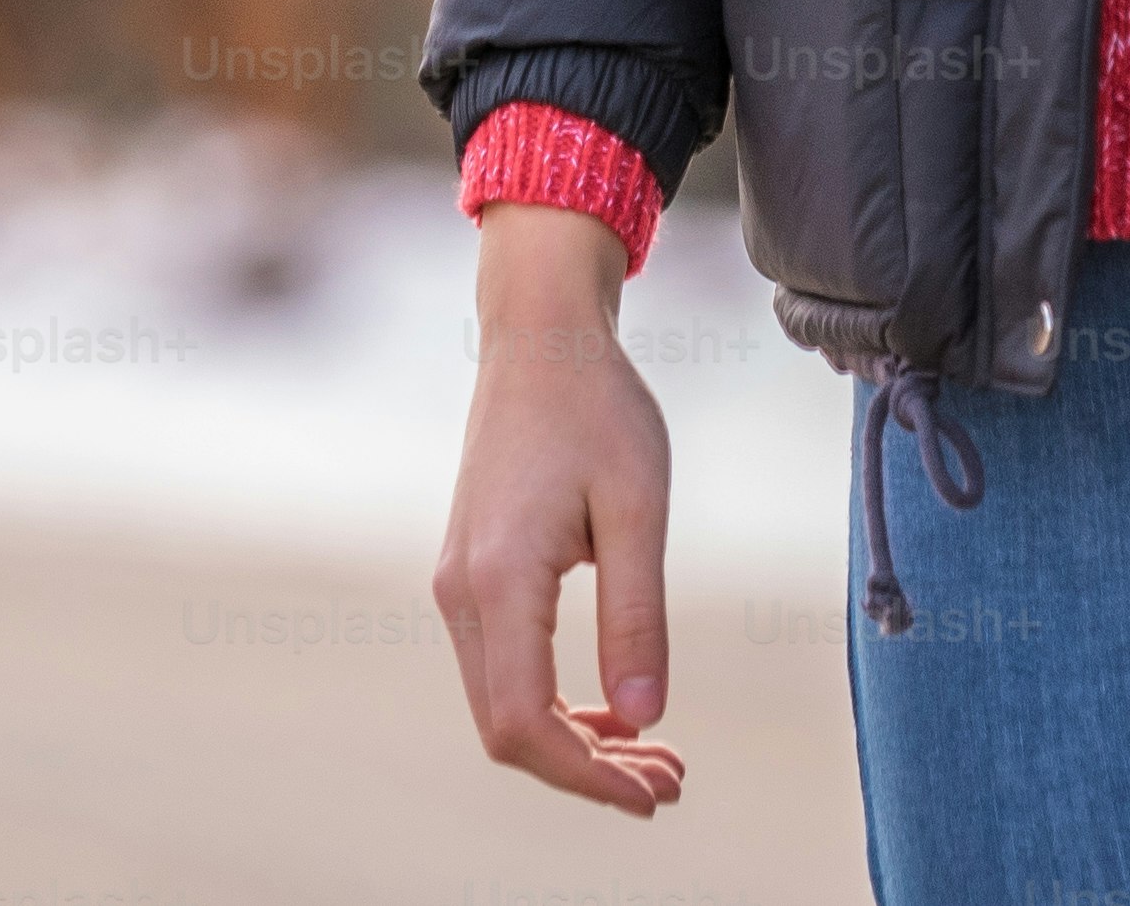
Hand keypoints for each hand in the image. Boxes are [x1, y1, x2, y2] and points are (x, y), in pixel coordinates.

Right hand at [431, 198, 683, 813]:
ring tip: (654, 756)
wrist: (539, 335)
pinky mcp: (470, 572)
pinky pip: (501, 666)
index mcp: (499, 578)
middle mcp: (462, 590)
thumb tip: (644, 717)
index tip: (655, 794)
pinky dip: (554, 703)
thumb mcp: (638, 507)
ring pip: (501, 702)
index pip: (523, 721)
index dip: (586, 776)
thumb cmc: (597, 407)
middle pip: (506, 727)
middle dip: (587, 771)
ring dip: (573, 742)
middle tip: (672, 783)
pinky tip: (612, 709)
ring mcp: (457, 582)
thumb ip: (638, 614)